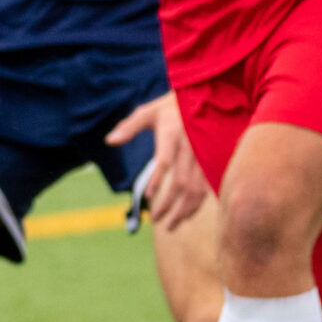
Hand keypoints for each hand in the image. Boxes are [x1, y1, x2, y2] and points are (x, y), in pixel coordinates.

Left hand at [107, 92, 208, 229]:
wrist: (205, 97)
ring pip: (197, 189)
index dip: (157, 181)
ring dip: (184, 210)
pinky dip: (198, 204)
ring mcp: (203, 155)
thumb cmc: (170, 107)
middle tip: (157, 220)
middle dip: (169, 205)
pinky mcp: (211, 161)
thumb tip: (109, 141)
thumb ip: (129, 126)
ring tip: (172, 225)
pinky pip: (207, 187)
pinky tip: (188, 214)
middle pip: (181, 183)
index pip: (164, 161)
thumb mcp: (148, 112)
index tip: (148, 198)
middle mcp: (190, 146)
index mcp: (172, 134)